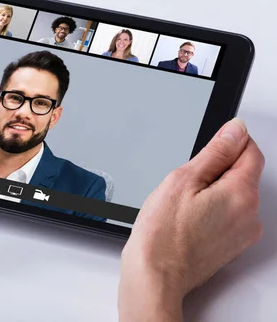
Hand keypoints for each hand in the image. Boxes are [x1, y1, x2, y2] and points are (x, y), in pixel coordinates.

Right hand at [119, 118, 263, 320]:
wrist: (156, 275)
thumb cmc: (162, 233)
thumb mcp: (183, 179)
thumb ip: (215, 152)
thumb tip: (235, 131)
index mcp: (241, 194)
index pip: (251, 151)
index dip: (230, 141)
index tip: (211, 144)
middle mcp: (250, 215)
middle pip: (242, 174)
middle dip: (217, 170)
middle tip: (186, 181)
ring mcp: (243, 233)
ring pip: (234, 195)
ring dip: (213, 191)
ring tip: (183, 204)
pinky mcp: (232, 246)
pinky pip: (228, 216)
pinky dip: (211, 210)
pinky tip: (187, 218)